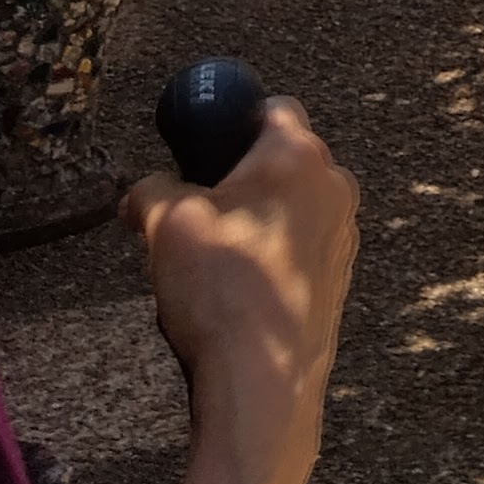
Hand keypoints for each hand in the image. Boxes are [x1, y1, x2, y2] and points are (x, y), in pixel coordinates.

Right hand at [127, 98, 358, 465]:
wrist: (263, 374)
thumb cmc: (221, 287)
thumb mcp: (164, 224)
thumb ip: (150, 192)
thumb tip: (141, 193)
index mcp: (299, 156)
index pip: (273, 108)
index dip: (234, 122)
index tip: (204, 149)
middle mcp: (335, 186)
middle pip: (282, 162)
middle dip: (239, 181)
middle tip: (195, 214)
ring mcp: (343, 233)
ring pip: (290, 208)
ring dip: (253, 222)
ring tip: (210, 262)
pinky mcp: (338, 275)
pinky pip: (299, 249)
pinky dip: (269, 258)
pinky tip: (234, 292)